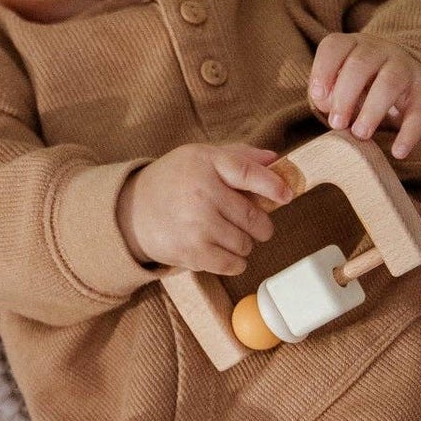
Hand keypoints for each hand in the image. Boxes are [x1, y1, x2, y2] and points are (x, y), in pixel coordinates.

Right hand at [116, 142, 287, 275]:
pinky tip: (225, 252)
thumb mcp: (201, 157)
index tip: (287, 195)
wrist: (133, 210)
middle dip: (261, 226)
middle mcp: (202, 193)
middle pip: (254, 218)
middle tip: (254, 225)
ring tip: (229, 235)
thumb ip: (238, 156)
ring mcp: (197, 225)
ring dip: (244, 244)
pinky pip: (232, 264)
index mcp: (207, 164)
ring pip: (245, 244)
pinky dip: (235, 262)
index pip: (249, 174)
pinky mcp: (192, 252)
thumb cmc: (174, 180)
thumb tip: (275, 159)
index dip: (273, 186)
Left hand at [308, 33, 420, 159]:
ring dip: (372, 111)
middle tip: (337, 124)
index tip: (318, 97)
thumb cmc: (361, 86)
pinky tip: (398, 152)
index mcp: (353, 46)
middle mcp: (380, 51)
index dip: (323, 70)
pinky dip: (409, 133)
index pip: (335, 46)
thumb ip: (328, 94)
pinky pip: (419, 112)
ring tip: (360, 135)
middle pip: (360, 65)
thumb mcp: (340, 85)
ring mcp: (404, 69)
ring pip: (390, 82)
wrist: (406, 81)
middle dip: (344, 95)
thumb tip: (327, 105)